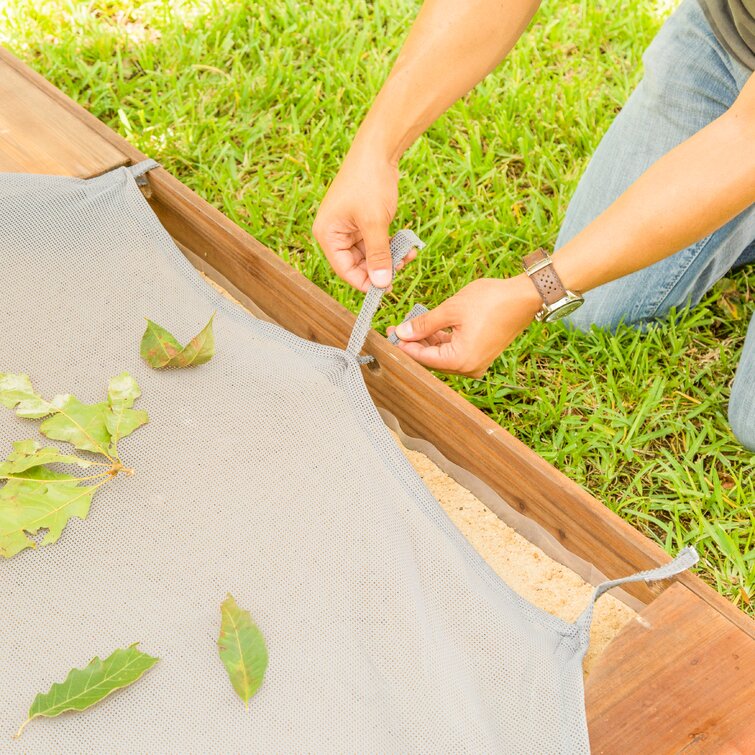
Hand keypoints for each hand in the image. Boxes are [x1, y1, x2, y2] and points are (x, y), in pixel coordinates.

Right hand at [313, 146, 416, 291]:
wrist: (378, 151)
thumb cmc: (369, 183)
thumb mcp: (374, 223)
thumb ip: (378, 255)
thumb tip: (382, 284)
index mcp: (328, 235)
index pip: (345, 270)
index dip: (365, 281)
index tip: (387, 288)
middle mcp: (335, 234)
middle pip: (358, 264)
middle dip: (381, 268)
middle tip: (402, 269)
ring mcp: (350, 228)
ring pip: (370, 255)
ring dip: (390, 257)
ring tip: (408, 255)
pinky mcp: (364, 222)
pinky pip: (377, 243)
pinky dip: (391, 246)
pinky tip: (407, 246)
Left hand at [387, 275, 541, 376]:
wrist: (525, 297)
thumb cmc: (491, 301)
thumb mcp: (451, 310)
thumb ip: (424, 324)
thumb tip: (402, 332)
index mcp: (460, 361)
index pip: (423, 358)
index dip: (404, 346)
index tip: (389, 335)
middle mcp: (469, 368)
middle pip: (432, 360)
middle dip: (414, 344)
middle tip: (396, 329)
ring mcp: (476, 363)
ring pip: (443, 356)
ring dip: (427, 342)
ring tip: (411, 325)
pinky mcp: (481, 354)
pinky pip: (455, 352)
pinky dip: (442, 341)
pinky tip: (430, 328)